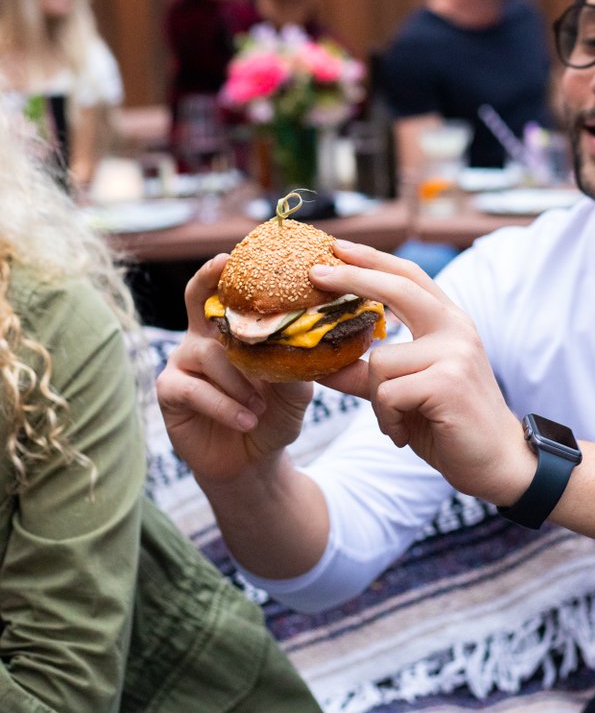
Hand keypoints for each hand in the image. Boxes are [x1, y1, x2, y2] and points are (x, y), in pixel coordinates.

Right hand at [156, 255, 314, 489]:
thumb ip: (296, 363)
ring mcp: (183, 360)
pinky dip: (225, 404)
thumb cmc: (275, 414)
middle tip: (223, 265)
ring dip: (240, 380)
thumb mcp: (295, 389)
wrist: (253, 459)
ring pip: (209, 353)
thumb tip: (308, 338)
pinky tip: (247, 418)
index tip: (235, 253)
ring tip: (262, 405)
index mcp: (232, 328)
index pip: (226, 290)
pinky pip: (195, 388)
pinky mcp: (169, 389)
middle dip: (208, 278)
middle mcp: (203, 336)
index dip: (226, 269)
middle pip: (197, 297)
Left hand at [315, 241, 534, 507]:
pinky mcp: (447, 382)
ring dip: (377, 400)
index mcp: (449, 322)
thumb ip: (368, 373)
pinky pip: (387, 394)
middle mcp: (456, 328)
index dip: (373, 258)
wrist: (496, 461)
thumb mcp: (405, 390)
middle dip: (351, 278)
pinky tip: (402, 432)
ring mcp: (455, 352)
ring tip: (395, 422)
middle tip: (315, 274)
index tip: (337, 247)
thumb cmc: (448, 422)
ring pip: (380, 361)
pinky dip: (386, 419)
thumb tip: (318, 364)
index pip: (408, 276)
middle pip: (396, 288)